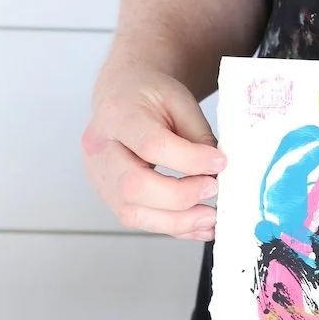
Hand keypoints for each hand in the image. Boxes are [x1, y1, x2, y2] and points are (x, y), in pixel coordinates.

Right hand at [81, 65, 225, 239]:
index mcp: (118, 114)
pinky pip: (137, 220)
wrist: (123, 93)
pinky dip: (171, 226)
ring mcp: (98, 175)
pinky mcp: (107, 195)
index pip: (152, 145)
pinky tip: (196, 224)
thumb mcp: (180, 101)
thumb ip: (198, 136)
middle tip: (213, 189)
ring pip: (132, 212)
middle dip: (180, 196)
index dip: (190, 160)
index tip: (220, 163)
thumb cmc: (151, 94)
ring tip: (210, 218)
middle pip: (134, 186)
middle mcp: (100, 147)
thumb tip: (218, 173)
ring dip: (176, 222)